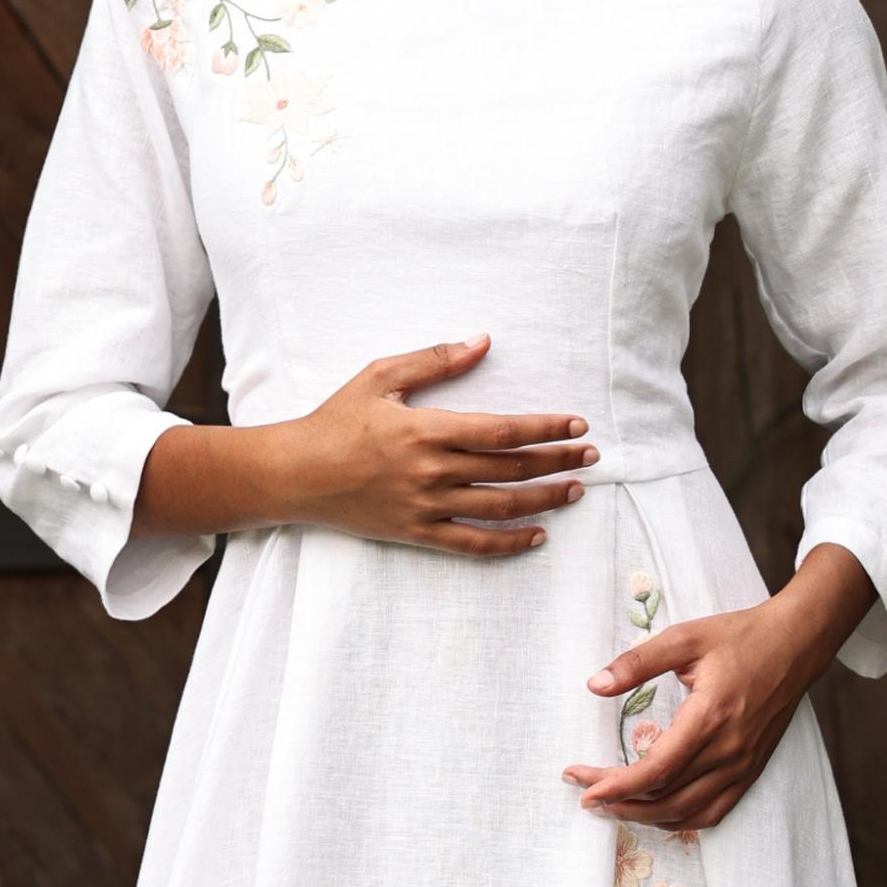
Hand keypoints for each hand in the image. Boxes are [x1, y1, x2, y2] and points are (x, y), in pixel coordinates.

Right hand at [139, 336, 596, 556]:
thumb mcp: (379, 377)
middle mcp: (432, 472)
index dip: (545, 428)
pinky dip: (509, 543)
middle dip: (557, 461)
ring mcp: (426, 508)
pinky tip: (538, 535)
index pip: (503, 431)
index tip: (576, 424)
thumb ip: (433, 360)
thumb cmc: (335, 420)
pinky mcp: (417, 534)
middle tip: (591, 455)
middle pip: (510, 469)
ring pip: (500, 508)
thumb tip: (482, 341)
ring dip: (544, 500)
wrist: (295, 474)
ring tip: (575, 490)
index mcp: (426, 430)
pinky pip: (473, 545)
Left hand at [561, 550, 875, 831]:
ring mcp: (742, 765)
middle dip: (619, 802)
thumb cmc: (740, 637)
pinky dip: (680, 820)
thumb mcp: (685, 637)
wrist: (796, 644)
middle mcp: (728, 750)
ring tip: (612, 807)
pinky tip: (656, 813)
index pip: (655, 770)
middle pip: (665, 797)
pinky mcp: (751, 770)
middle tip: (586, 794)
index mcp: (709, 717)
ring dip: (645, 817)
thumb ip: (638, 662)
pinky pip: (713, 812)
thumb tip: (594, 685)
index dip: (615, 785)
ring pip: (687, 812)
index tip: (582, 786)